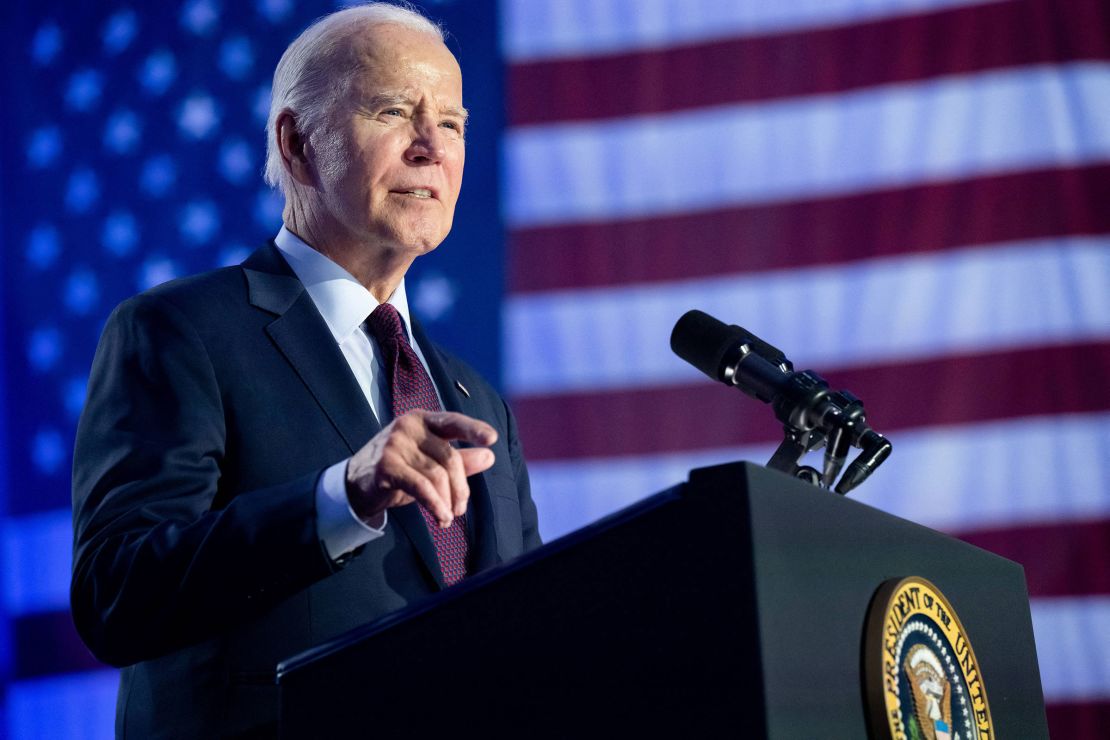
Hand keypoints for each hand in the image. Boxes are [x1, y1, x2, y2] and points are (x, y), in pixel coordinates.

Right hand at [345, 410, 496, 527]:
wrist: (356, 484)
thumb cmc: (400, 469)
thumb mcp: (430, 462)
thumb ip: (460, 458)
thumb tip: (490, 456)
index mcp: (423, 420)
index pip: (453, 421)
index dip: (473, 429)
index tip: (492, 439)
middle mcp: (409, 426)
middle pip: (449, 457)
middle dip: (460, 488)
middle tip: (460, 509)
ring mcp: (395, 444)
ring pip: (437, 475)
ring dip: (446, 502)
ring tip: (447, 518)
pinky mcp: (386, 466)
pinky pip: (421, 486)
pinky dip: (434, 504)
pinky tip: (441, 517)